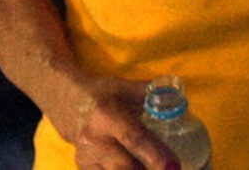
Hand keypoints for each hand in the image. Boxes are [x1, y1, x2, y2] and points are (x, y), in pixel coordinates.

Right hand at [66, 79, 182, 169]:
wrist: (67, 104)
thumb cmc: (104, 95)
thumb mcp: (126, 88)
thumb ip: (153, 94)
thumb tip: (180, 99)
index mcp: (107, 115)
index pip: (133, 139)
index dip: (155, 154)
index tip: (174, 166)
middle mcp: (93, 139)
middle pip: (125, 168)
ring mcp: (86, 158)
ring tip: (152, 168)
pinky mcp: (84, 169)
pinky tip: (136, 168)